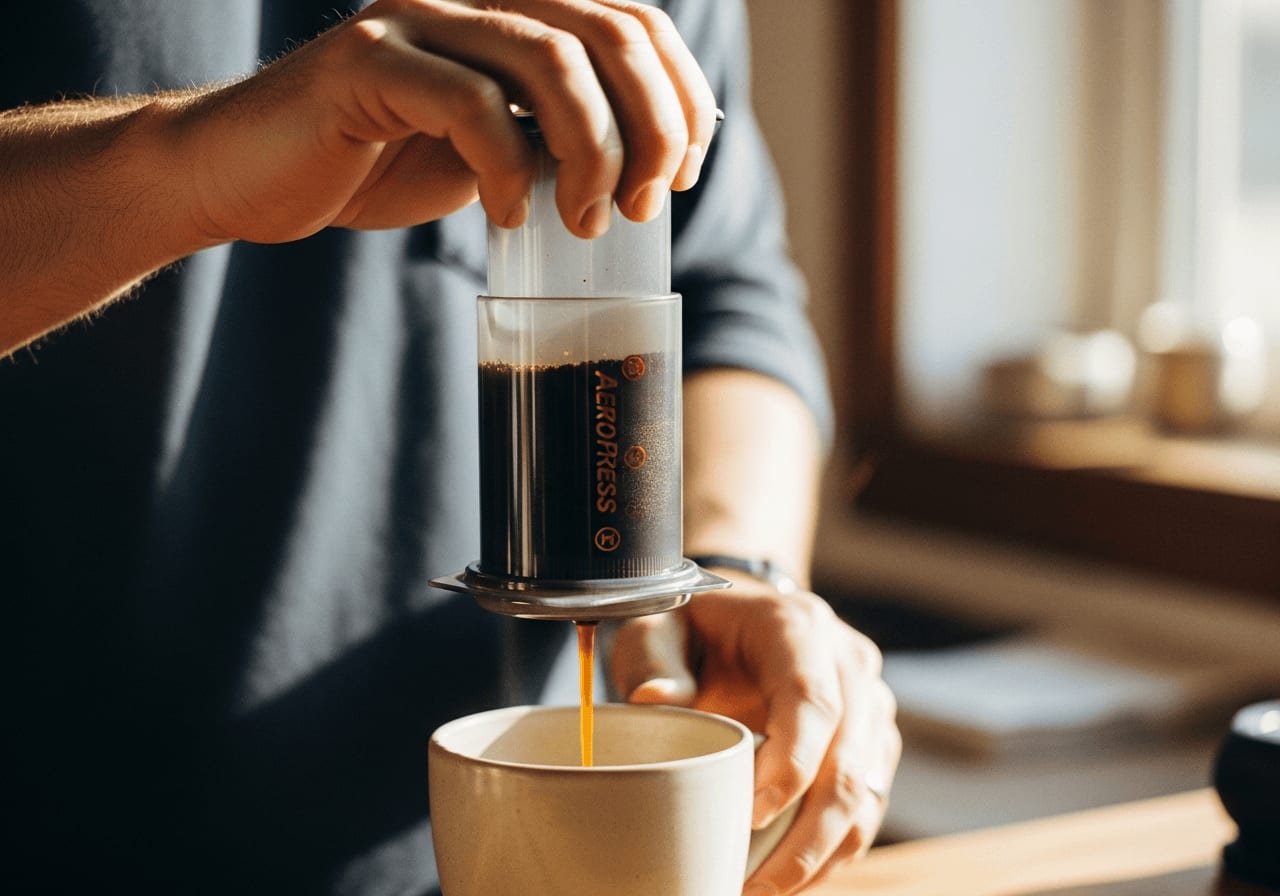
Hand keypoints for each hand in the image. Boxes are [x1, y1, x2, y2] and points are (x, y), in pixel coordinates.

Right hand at [178, 0, 717, 243]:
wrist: (252, 178)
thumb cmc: (375, 166)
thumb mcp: (492, 151)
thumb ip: (555, 140)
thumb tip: (647, 168)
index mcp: (512, 9)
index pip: (633, 21)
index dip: (681, 94)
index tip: (682, 173)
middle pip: (608, 33)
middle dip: (652, 128)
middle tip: (646, 204)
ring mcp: (418, 18)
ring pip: (550, 60)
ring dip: (592, 152)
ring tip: (585, 221)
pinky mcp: (368, 62)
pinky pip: (471, 105)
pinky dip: (507, 171)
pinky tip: (506, 218)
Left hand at [610, 582, 900, 895]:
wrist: (739, 617)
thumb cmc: (694, 626)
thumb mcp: (659, 625)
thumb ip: (654, 659)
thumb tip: (655, 700)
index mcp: (798, 627)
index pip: (813, 699)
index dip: (791, 763)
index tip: (751, 816)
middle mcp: (849, 664)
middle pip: (848, 760)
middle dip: (807, 836)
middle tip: (754, 886)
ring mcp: (870, 706)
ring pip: (866, 793)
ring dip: (822, 855)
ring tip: (765, 892)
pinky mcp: (873, 743)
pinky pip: (867, 807)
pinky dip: (833, 851)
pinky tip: (790, 878)